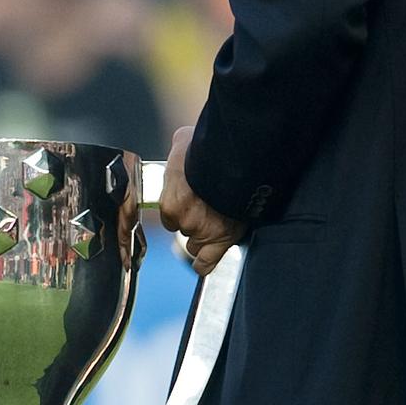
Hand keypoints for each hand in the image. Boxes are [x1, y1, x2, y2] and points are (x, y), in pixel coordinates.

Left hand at [158, 124, 244, 275]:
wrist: (236, 160)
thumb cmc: (209, 147)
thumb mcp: (184, 141)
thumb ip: (179, 151)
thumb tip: (180, 144)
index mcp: (171, 201)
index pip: (169, 214)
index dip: (179, 208)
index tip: (189, 201)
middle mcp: (184, 220)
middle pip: (183, 229)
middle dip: (192, 220)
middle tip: (206, 207)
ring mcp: (203, 232)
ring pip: (196, 244)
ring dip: (202, 236)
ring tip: (215, 222)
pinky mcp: (223, 240)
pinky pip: (207, 263)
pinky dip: (205, 263)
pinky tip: (203, 263)